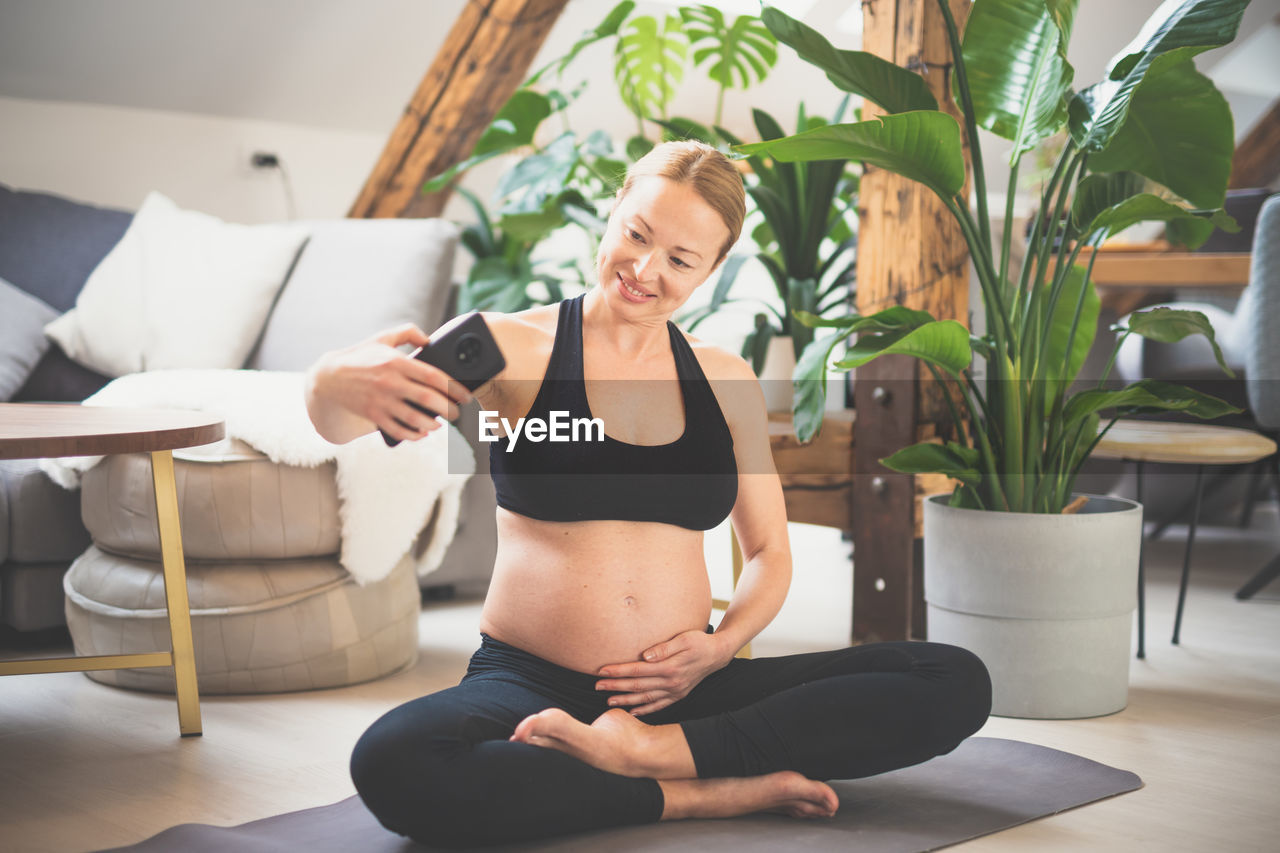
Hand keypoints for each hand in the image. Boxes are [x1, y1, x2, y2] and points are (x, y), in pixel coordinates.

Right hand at [306, 323, 471, 443]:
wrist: (329, 378)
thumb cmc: (360, 357)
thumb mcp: (382, 338)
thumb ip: (407, 332)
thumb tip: (429, 339)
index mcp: (396, 362)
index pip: (433, 376)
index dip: (453, 388)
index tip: (464, 396)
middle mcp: (390, 382)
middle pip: (428, 399)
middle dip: (448, 409)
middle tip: (456, 413)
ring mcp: (381, 401)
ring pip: (414, 418)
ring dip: (432, 424)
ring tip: (440, 424)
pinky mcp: (373, 415)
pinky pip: (398, 429)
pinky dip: (413, 434)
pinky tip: (422, 433)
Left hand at [594, 629, 731, 715]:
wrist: (718, 654)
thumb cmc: (699, 641)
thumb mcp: (684, 639)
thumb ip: (664, 648)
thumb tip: (645, 656)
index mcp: (670, 667)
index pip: (638, 670)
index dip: (619, 671)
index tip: (602, 671)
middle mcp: (671, 683)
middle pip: (638, 686)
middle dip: (616, 686)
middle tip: (597, 686)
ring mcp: (675, 691)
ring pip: (646, 698)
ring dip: (626, 700)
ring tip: (609, 701)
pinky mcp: (678, 695)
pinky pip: (659, 705)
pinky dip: (645, 710)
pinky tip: (633, 712)